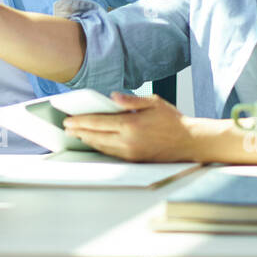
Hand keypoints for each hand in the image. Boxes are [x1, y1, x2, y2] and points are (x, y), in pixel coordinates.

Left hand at [60, 92, 195, 161]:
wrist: (190, 142)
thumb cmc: (173, 120)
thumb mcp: (154, 102)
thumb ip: (131, 99)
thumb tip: (113, 97)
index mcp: (130, 125)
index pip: (98, 123)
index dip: (80, 122)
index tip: (69, 120)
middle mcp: (128, 141)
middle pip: (95, 136)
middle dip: (79, 132)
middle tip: (67, 128)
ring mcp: (130, 153)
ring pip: (102, 147)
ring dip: (87, 140)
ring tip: (77, 134)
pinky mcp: (134, 159)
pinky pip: (111, 153)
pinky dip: (100, 147)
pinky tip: (95, 142)